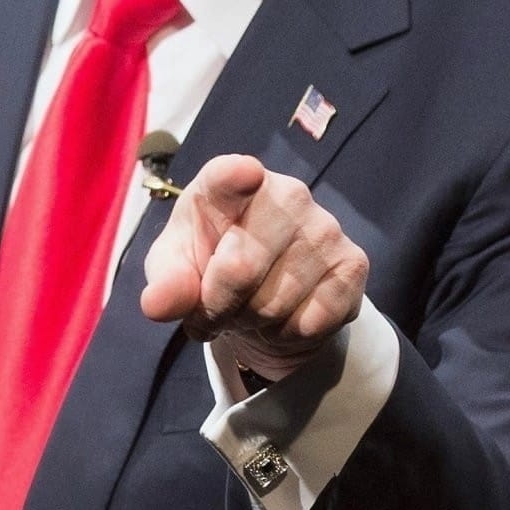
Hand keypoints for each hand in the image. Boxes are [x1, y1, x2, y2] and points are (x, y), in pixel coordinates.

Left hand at [140, 154, 368, 381]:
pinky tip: (283, 316)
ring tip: (248, 310)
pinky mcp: (353, 264)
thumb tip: (156, 305)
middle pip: (239, 271)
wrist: (263, 294)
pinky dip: (286, 335)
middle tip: (215, 309)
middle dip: (217, 307)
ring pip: (273, 306)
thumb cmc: (209, 266)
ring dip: (251, 325)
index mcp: (228, 183)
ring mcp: (325, 227)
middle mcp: (286, 194)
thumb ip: (167, 283)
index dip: (236, 177)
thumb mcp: (176, 272)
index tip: (245, 174)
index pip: (230, 176)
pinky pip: (309, 323)